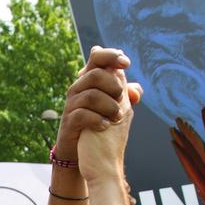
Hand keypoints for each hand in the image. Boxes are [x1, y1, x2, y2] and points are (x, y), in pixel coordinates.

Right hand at [53, 46, 142, 163]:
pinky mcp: (68, 121)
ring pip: (91, 96)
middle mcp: (78, 88)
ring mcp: (71, 104)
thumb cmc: (98, 121)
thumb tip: (136, 91)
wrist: (79, 148)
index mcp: (89, 80)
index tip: (127, 64)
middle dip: (113, 86)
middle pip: (95, 75)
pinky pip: (82, 115)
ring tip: (117, 117)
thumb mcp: (114, 106)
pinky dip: (98, 120)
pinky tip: (105, 125)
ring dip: (110, 107)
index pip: (97, 57)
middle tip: (120, 99)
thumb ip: (125, 96)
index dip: (111, 56)